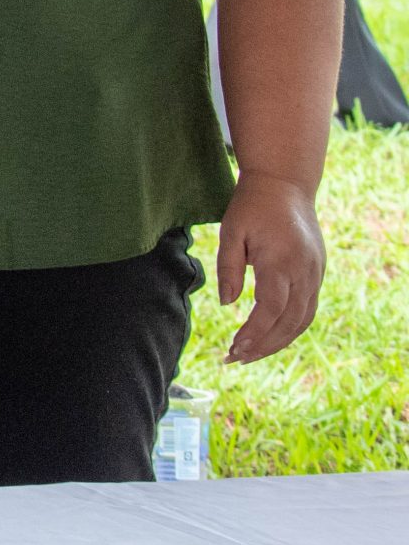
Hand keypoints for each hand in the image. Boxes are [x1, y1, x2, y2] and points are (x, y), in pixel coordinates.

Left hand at [217, 171, 324, 362]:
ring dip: (278, 341)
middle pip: (290, 321)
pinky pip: (307, 309)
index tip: (234, 348)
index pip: (272, 308)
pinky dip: (290, 327)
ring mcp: (315, 273)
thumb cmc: (251, 206)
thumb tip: (227, 304)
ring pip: (303, 319)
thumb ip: (228, 267)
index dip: (255, 332)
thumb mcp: (230, 231)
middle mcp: (304, 271)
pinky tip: (269, 336)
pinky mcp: (317, 274)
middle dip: (264, 345)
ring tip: (249, 354)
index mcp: (281, 260)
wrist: (285, 185)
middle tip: (235, 359)